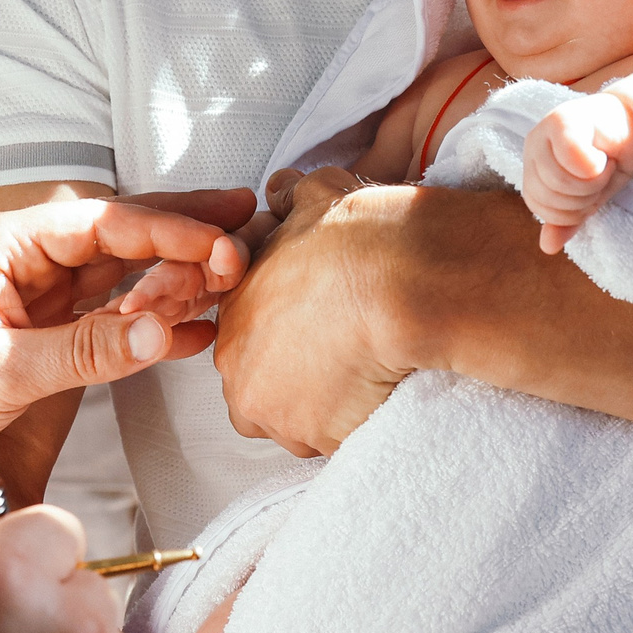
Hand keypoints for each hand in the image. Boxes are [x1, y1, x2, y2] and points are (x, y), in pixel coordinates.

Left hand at [0, 196, 249, 464]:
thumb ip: (84, 350)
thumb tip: (161, 328)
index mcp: (6, 244)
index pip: (103, 223)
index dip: (166, 230)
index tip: (219, 242)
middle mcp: (28, 259)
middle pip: (121, 237)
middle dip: (184, 235)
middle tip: (245, 234)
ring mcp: (39, 294)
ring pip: (123, 276)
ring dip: (176, 281)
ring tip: (234, 283)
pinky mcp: (46, 332)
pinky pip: (110, 319)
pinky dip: (151, 325)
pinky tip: (196, 331)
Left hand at [213, 167, 422, 456]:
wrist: (400, 283)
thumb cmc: (355, 236)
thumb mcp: (316, 196)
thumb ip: (292, 197)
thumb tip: (283, 187)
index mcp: (233, 318)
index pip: (245, 345)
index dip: (284, 340)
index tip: (319, 333)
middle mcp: (242, 374)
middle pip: (262, 394)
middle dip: (295, 383)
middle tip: (341, 360)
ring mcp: (279, 416)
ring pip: (296, 426)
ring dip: (324, 412)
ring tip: (367, 380)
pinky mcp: (320, 443)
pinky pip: (335, 445)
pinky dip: (356, 428)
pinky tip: (383, 399)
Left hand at [522, 95, 632, 254]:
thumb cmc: (608, 161)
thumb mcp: (588, 197)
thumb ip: (567, 220)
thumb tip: (547, 247)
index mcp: (532, 167)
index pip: (539, 207)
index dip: (570, 209)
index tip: (591, 190)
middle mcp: (532, 147)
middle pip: (548, 196)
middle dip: (583, 196)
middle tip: (600, 175)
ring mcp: (544, 130)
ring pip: (559, 181)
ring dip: (592, 181)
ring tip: (603, 165)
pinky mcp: (563, 120)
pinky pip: (571, 159)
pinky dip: (594, 165)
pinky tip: (604, 154)